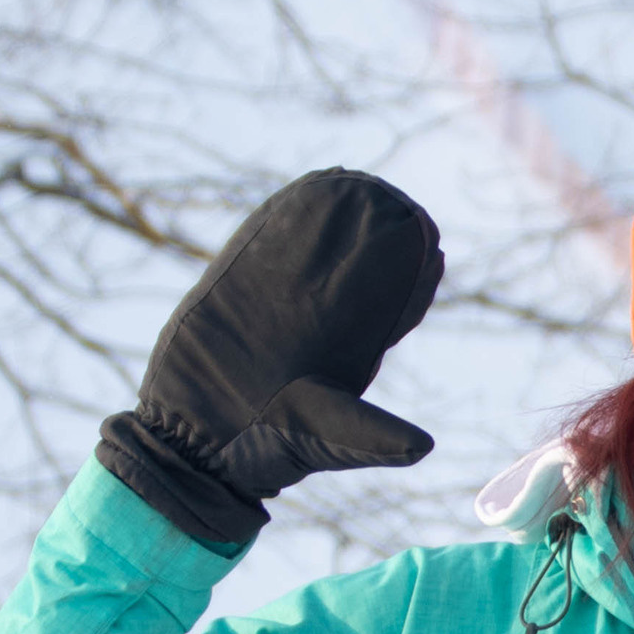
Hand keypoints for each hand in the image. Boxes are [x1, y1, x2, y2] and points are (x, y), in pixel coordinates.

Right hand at [99, 170, 443, 547]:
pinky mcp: (241, 292)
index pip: (399, 303)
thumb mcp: (331, 438)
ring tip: (358, 185)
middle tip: (398, 203)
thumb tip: (424, 448)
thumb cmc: (273, 445)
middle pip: (364, 268)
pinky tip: (310, 192)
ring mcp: (282, 304)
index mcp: (354, 350)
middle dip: (384, 234)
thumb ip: (374, 436)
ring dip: (339, 219)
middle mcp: (325, 324)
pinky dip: (292, 218)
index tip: (432, 245)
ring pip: (320, 252)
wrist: (200, 442)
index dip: (417, 275)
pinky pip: (273, 246)